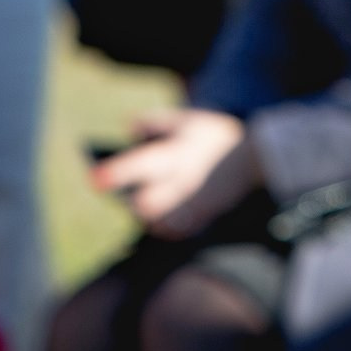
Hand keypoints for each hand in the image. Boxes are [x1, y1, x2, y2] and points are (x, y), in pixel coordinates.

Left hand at [92, 107, 262, 238]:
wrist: (255, 158)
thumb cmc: (215, 137)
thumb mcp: (188, 120)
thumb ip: (157, 122)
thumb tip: (129, 127)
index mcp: (177, 153)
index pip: (142, 163)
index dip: (118, 172)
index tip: (96, 180)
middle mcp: (183, 181)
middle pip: (146, 202)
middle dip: (132, 201)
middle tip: (128, 195)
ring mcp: (193, 203)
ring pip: (157, 221)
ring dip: (146, 215)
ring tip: (144, 204)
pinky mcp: (201, 217)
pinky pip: (173, 230)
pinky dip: (162, 226)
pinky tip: (160, 217)